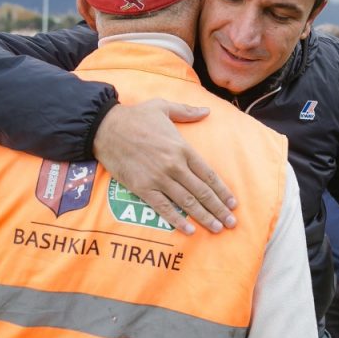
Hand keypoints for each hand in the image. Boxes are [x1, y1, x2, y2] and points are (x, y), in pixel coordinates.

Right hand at [92, 100, 236, 234]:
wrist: (105, 128)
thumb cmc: (135, 117)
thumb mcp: (163, 107)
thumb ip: (187, 111)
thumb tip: (207, 111)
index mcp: (182, 148)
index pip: (208, 174)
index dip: (222, 191)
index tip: (233, 203)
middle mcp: (174, 165)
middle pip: (202, 192)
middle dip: (218, 209)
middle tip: (231, 223)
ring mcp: (158, 178)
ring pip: (186, 202)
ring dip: (204, 217)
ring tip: (217, 228)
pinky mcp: (142, 188)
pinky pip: (163, 207)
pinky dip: (177, 220)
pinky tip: (189, 230)